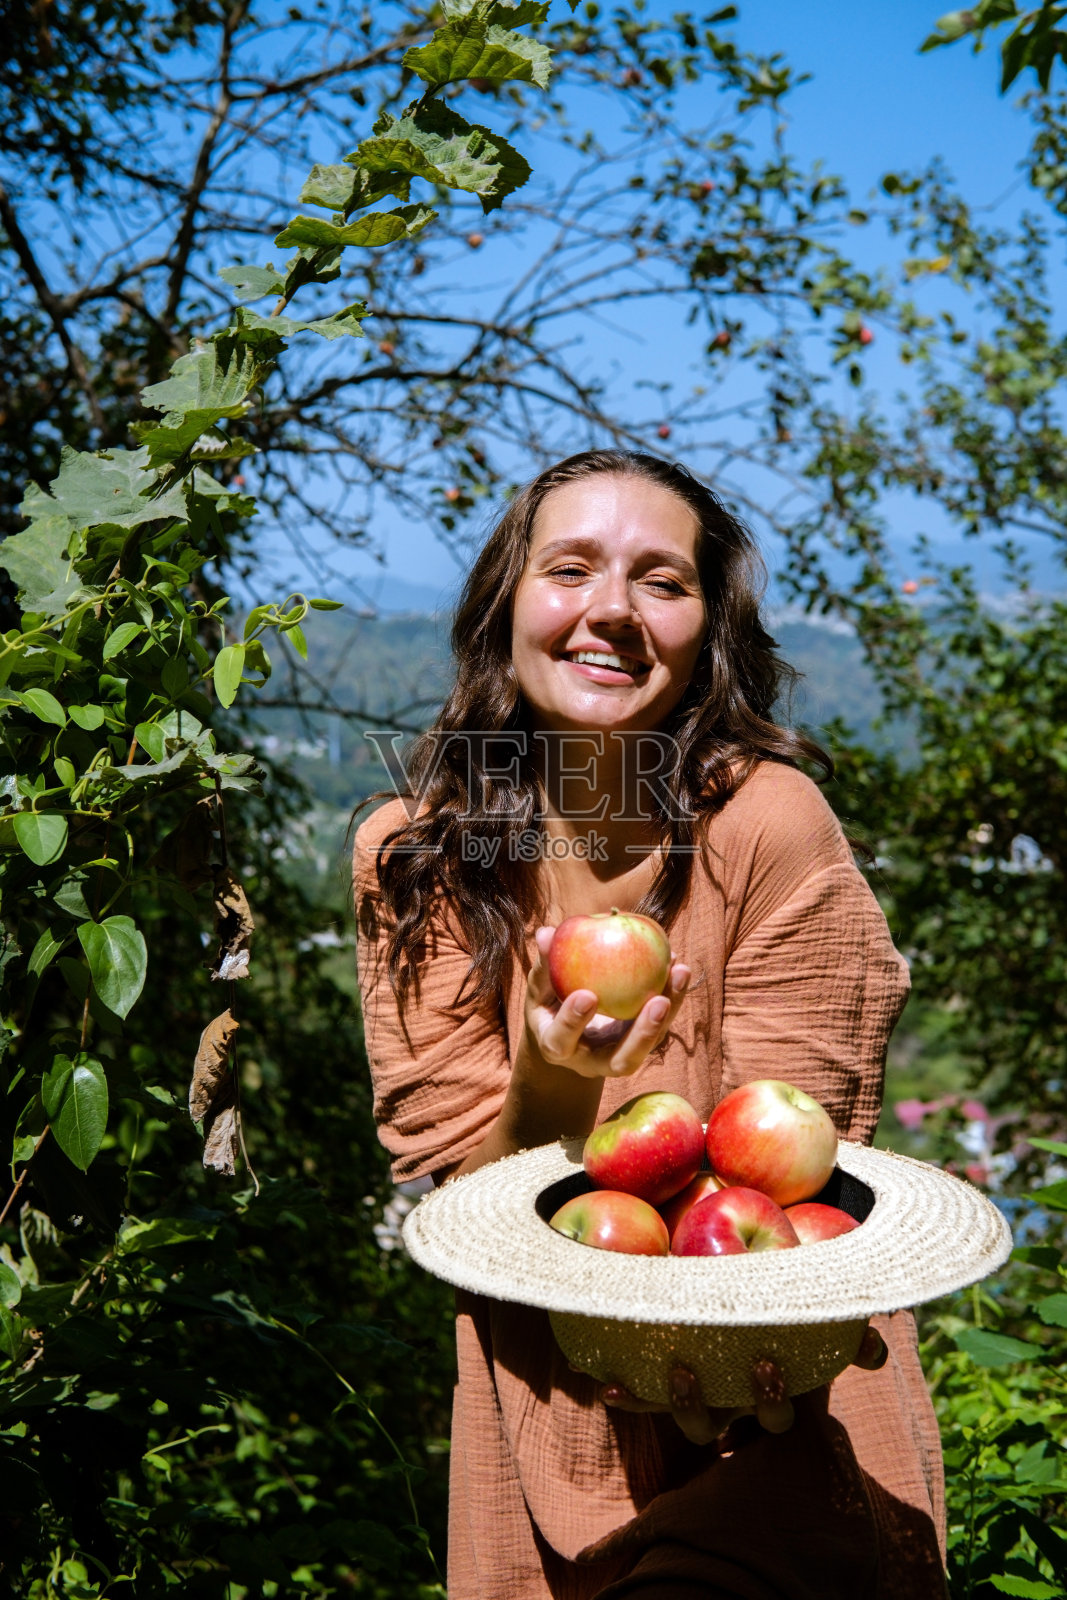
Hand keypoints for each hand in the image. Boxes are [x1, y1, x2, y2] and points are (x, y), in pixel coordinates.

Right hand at [525, 924, 690, 1079]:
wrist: (567, 1031)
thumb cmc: (549, 1004)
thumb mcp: (539, 987)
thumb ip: (543, 965)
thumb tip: (546, 933)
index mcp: (557, 1048)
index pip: (562, 1041)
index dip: (573, 1022)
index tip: (587, 995)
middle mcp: (592, 1061)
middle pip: (622, 1061)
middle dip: (643, 1034)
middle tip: (659, 1001)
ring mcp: (620, 1055)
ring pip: (650, 1046)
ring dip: (668, 1013)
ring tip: (679, 973)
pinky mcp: (641, 1043)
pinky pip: (661, 1024)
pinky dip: (673, 996)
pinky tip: (678, 966)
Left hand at [600, 1325, 887, 1445]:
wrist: (755, 1298)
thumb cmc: (794, 1306)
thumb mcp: (821, 1316)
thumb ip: (849, 1329)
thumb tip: (874, 1348)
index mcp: (767, 1393)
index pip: (773, 1415)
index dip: (769, 1400)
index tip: (766, 1364)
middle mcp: (728, 1402)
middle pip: (715, 1424)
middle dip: (702, 1405)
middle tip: (685, 1368)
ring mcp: (697, 1394)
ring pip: (679, 1413)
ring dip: (660, 1400)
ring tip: (655, 1370)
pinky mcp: (661, 1378)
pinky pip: (640, 1388)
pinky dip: (623, 1387)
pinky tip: (598, 1376)